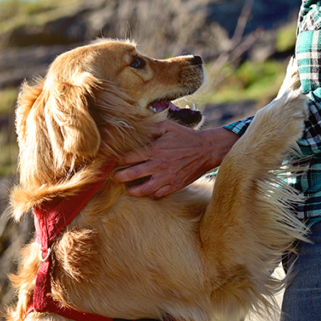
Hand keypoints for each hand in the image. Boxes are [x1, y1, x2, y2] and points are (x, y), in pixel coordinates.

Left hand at [113, 123, 237, 197]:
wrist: (206, 150)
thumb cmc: (186, 136)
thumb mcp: (167, 126)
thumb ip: (150, 128)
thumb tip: (135, 131)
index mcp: (154, 150)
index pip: (128, 157)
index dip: (118, 160)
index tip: (114, 161)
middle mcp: (158, 165)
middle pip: (130, 174)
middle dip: (118, 177)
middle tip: (114, 177)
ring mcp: (166, 177)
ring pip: (142, 190)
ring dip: (131, 191)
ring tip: (127, 189)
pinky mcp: (174, 186)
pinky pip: (157, 194)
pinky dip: (149, 194)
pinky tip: (146, 191)